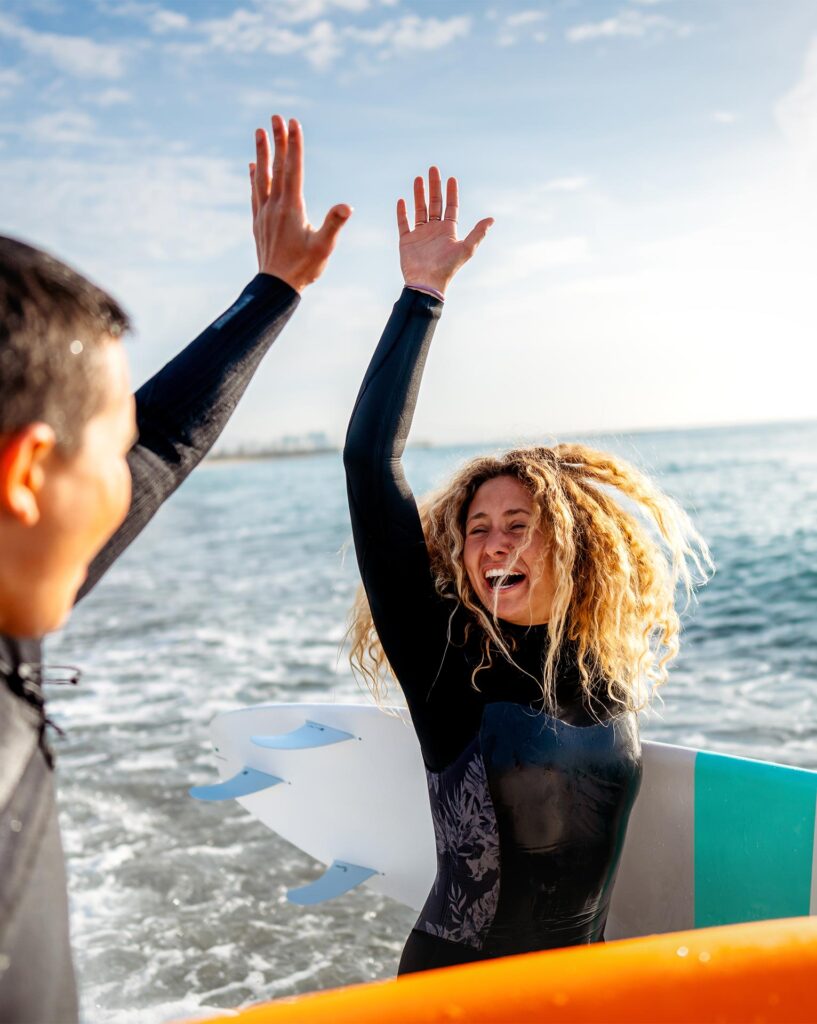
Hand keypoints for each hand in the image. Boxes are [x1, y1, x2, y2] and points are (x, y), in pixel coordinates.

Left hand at [250, 116, 351, 292]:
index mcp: (292, 207)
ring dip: (262, 153)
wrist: (276, 287)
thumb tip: (347, 206)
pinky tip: (252, 167)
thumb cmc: (304, 268)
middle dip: (277, 140)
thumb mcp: (324, 247)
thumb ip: (334, 224)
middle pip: (277, 166)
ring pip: (262, 176)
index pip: (294, 169)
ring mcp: (264, 213)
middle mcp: (275, 206)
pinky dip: (254, 177)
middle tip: (275, 116)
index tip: (293, 122)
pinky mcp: (258, 222)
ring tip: (260, 131)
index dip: (295, 145)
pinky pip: (255, 193)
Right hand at [397, 167, 492, 295]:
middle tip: (433, 169)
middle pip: (435, 203)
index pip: (451, 207)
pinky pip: (403, 223)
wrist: (426, 284)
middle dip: (434, 186)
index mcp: (448, 231)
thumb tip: (492, 219)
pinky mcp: (406, 241)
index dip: (452, 193)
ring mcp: (420, 235)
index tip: (451, 179)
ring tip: (418, 178)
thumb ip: (478, 233)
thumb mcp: (466, 249)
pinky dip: (402, 212)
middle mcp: (435, 230)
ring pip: (419, 210)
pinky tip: (402, 200)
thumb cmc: (447, 268)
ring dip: (419, 194)